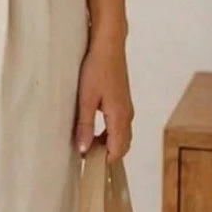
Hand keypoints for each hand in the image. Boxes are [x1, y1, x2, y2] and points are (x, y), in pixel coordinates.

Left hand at [74, 34, 133, 163]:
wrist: (108, 45)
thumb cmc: (96, 68)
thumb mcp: (86, 98)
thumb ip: (85, 124)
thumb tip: (84, 149)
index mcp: (120, 117)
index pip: (116, 150)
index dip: (103, 161)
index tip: (88, 166)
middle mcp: (127, 115)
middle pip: (122, 146)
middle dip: (106, 155)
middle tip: (86, 157)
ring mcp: (127, 108)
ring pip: (121, 135)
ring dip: (108, 144)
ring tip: (87, 144)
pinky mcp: (123, 101)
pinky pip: (120, 125)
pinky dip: (110, 133)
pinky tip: (94, 128)